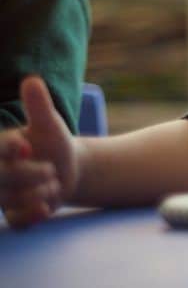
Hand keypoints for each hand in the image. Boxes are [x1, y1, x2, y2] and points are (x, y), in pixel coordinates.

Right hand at [1, 76, 79, 226]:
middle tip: (51, 170)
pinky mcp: (14, 212)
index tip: (25, 146)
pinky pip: (15, 220)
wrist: (68, 169)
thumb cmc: (53, 142)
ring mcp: (3, 193)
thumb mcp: (50, 124)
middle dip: (27, 174)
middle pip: (0, 176)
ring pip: (7, 199)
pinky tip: (46, 209)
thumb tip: (32, 80)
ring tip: (54, 185)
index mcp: (1, 147)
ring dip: (35, 194)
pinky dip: (31, 216)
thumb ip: (39, 106)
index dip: (8, 148)